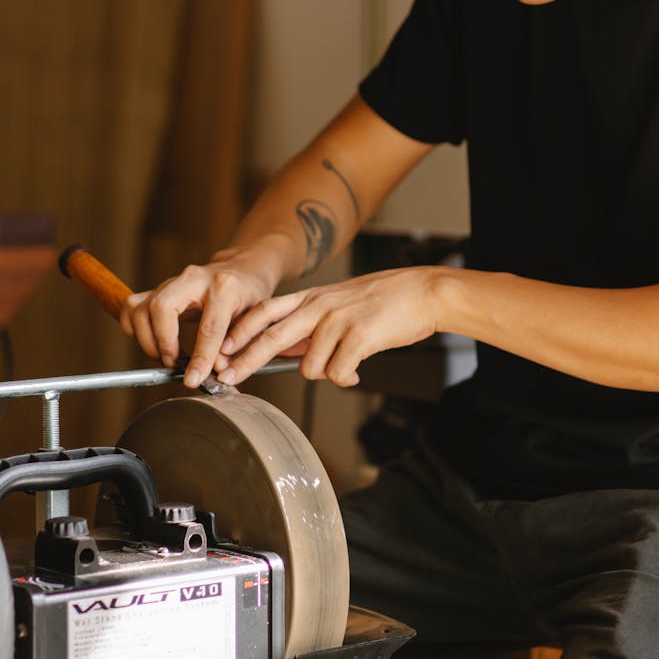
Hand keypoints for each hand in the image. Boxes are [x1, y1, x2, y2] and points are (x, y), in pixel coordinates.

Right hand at [120, 246, 281, 386]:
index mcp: (225, 287)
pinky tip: (151, 343)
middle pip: (162, 307)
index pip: (209, 326)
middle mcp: (194, 279)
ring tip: (164, 356)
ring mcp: (173, 281)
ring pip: (141, 307)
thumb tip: (217, 373)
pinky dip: (133, 329)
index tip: (194, 379)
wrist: (240, 270)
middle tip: (173, 362)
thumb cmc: (248, 296)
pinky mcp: (158, 288)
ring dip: (146, 339)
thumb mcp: (254, 320)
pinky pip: (132, 307)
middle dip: (162, 342)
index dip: (200, 358)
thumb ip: (237, 347)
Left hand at [215, 266, 451, 387]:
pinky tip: (357, 371)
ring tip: (344, 365)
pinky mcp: (358, 337)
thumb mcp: (340, 302)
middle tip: (227, 379)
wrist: (422, 292)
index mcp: (313, 297)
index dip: (241, 332)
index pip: (266, 312)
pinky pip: (337, 374)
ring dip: (325, 373)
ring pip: (309, 367)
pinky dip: (346, 378)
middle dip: (246, 361)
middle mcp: (320, 306)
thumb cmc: (384, 300)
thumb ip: (313, 323)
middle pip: (271, 337)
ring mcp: (338, 320)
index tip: (223, 351)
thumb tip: (287, 351)